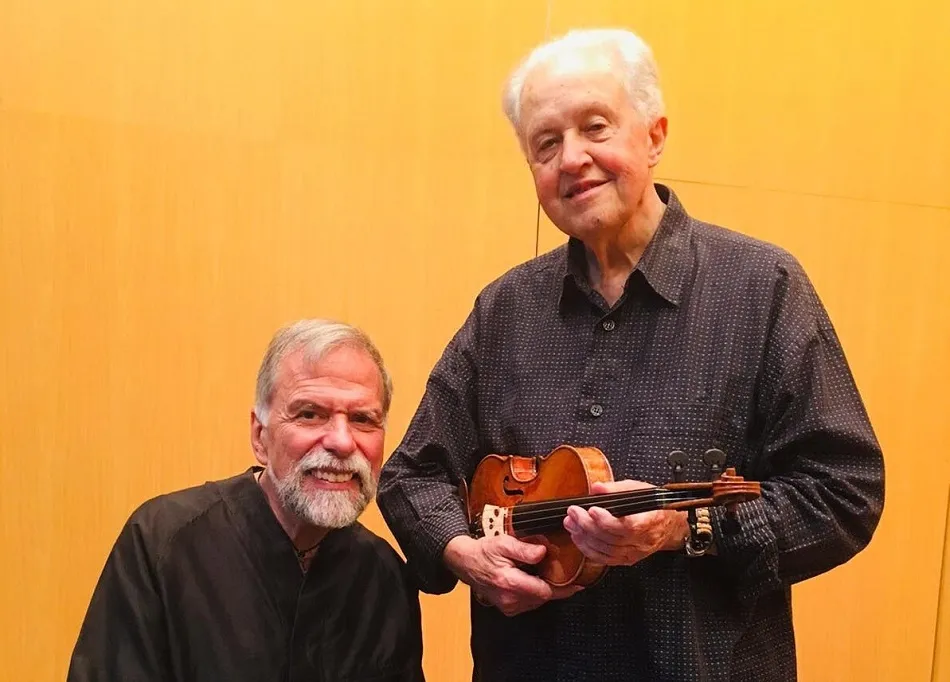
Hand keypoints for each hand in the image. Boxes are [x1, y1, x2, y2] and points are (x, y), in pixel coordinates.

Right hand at [443, 535, 581, 615]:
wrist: (466, 563)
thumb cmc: (485, 551)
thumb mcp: (504, 543)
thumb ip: (524, 549)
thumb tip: (543, 553)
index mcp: (510, 582)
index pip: (545, 592)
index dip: (562, 588)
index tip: (576, 584)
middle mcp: (510, 599)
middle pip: (543, 598)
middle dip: (553, 585)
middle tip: (558, 571)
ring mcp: (508, 606)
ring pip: (537, 601)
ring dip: (543, 589)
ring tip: (541, 573)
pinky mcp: (508, 608)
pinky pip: (529, 603)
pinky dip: (534, 593)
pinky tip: (530, 580)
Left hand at [563, 479, 687, 565]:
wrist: (668, 526)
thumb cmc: (653, 506)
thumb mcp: (639, 490)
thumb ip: (616, 488)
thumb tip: (596, 487)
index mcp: (649, 521)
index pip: (628, 526)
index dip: (607, 520)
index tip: (592, 509)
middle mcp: (642, 541)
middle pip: (612, 538)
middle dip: (588, 525)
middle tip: (573, 512)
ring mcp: (634, 553)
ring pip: (605, 550)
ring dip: (584, 536)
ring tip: (571, 522)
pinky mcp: (626, 560)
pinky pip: (604, 559)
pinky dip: (587, 549)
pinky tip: (577, 537)